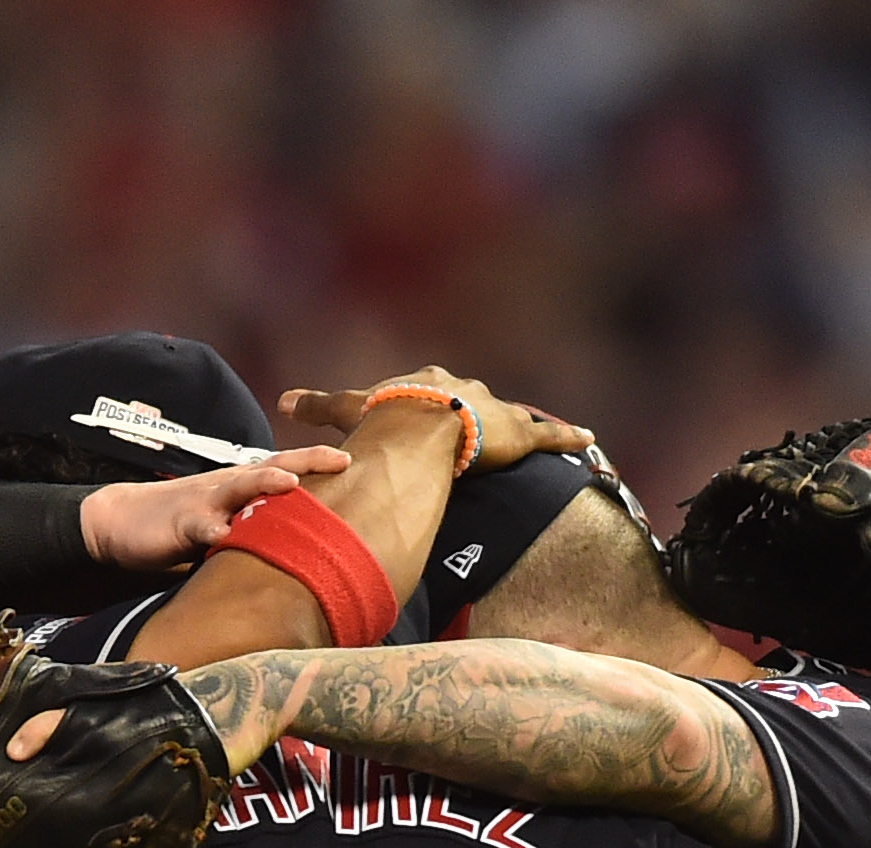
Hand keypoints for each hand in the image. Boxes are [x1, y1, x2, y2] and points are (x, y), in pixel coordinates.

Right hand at [81, 453, 347, 570]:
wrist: (121, 521)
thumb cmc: (181, 524)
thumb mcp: (226, 524)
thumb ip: (258, 530)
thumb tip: (301, 549)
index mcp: (242, 485)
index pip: (286, 466)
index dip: (318, 461)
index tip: (354, 458)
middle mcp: (229, 486)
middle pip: (273, 467)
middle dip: (307, 462)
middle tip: (342, 459)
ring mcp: (206, 502)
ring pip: (240, 487)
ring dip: (265, 484)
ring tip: (290, 483)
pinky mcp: (182, 523)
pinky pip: (201, 526)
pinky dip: (216, 531)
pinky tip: (227, 537)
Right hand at [278, 366, 593, 468]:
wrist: (422, 425)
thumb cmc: (385, 418)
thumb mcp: (348, 411)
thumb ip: (317, 407)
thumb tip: (281, 402)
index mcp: (428, 385)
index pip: (430, 393)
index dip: (429, 406)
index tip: (427, 419)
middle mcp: (466, 390)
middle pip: (473, 403)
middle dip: (477, 418)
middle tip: (476, 439)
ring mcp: (495, 411)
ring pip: (511, 419)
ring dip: (519, 429)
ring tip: (529, 440)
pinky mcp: (519, 435)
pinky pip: (548, 436)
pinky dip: (567, 438)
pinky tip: (589, 440)